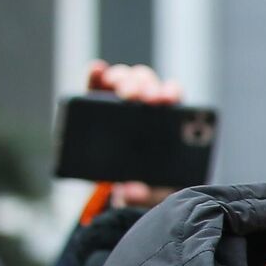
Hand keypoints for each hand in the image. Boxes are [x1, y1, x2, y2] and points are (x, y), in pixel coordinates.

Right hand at [85, 59, 184, 209]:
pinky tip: (97, 71)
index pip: (171, 97)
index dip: (170, 92)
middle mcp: (145, 105)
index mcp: (168, 121)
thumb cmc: (149, 187)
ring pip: (124, 79)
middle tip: (142, 99)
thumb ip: (147, 193)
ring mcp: (119, 101)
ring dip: (124, 79)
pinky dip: (95, 74)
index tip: (168, 99)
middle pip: (147, 84)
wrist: (125, 191)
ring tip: (122, 91)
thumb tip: (130, 191)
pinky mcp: (94, 102)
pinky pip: (94, 84)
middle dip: (145, 86)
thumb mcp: (154, 194)